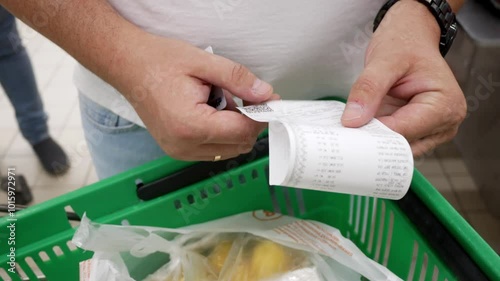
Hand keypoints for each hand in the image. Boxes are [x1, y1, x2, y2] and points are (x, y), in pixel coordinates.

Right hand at [109, 34, 276, 160]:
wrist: (127, 66)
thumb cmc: (158, 62)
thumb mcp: (203, 62)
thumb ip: (237, 79)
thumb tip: (264, 94)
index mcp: (191, 126)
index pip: (242, 131)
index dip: (261, 115)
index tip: (269, 100)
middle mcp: (184, 146)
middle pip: (238, 145)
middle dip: (249, 122)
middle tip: (246, 96)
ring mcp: (179, 151)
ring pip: (228, 150)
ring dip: (235, 129)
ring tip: (223, 101)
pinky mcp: (177, 150)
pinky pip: (212, 149)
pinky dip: (221, 133)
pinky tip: (212, 111)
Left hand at [341, 0, 465, 155]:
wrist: (410, 38)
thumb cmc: (404, 44)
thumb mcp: (383, 60)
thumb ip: (368, 89)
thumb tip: (352, 121)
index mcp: (444, 105)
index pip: (404, 132)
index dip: (374, 135)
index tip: (347, 135)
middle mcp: (444, 123)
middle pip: (402, 145)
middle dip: (374, 141)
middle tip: (344, 136)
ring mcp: (431, 130)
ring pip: (397, 149)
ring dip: (374, 141)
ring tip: (351, 130)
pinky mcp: (417, 131)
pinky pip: (394, 141)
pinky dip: (376, 136)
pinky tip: (360, 127)